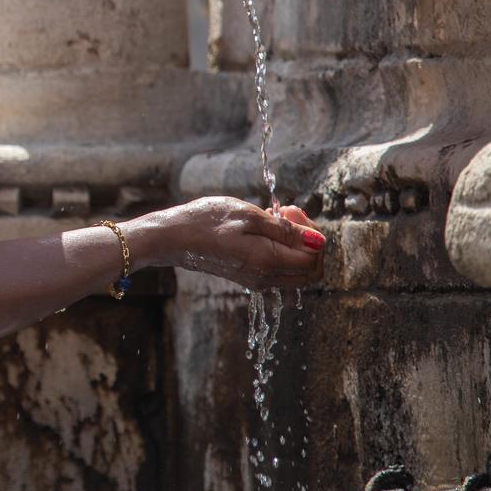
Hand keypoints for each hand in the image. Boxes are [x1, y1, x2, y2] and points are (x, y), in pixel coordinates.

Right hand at [144, 196, 324, 289]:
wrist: (171, 238)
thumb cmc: (206, 222)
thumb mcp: (249, 215)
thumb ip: (287, 230)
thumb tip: (319, 242)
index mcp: (269, 263)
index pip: (315, 258)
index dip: (312, 233)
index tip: (290, 210)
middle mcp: (266, 278)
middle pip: (310, 271)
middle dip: (309, 242)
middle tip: (288, 214)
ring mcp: (257, 280)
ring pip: (297, 272)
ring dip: (296, 245)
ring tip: (274, 219)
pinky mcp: (248, 277)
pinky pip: (280, 271)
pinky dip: (282, 251)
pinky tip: (263, 231)